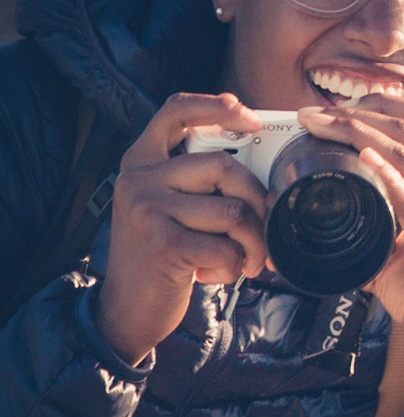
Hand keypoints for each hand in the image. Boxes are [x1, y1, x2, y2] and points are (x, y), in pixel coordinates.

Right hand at [96, 93, 269, 365]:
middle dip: (259, 201)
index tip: (254, 122)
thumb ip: (199, 178)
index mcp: (141, 161)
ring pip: (234, 211)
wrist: (126, 310)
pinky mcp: (164, 245)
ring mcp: (148, 211)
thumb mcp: (169, 205)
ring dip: (254, 242)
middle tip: (264, 228)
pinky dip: (236, 265)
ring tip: (247, 259)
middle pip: (225, 166)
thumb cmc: (164, 251)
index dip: (218, 106)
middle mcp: (139, 180)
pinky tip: (221, 273)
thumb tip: (263, 154)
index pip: (176, 110)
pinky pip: (227, 245)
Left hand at [299, 96, 403, 399]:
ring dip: (359, 134)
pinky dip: (387, 175)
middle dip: (357, 114)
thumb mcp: (403, 258)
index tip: (333, 108)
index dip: (379, 107)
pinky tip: (365, 159)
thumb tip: (321, 240)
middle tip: (311, 113)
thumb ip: (374, 239)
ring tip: (323, 125)